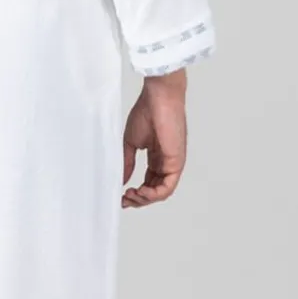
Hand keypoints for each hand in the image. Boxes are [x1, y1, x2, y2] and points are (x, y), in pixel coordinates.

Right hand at [121, 71, 187, 206]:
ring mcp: (172, 163)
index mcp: (156, 157)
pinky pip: (167, 187)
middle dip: (138, 199)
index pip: (148, 183)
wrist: (158, 99)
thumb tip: (120, 181)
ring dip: (145, 199)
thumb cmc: (147, 112)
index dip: (135, 193)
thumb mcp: (131, 143)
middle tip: (124, 199)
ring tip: (131, 195)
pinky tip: (141, 191)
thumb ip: (127, 163)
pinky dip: (154, 194)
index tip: (121, 197)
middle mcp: (165, 162)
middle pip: (154, 191)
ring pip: (161, 193)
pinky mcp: (177, 163)